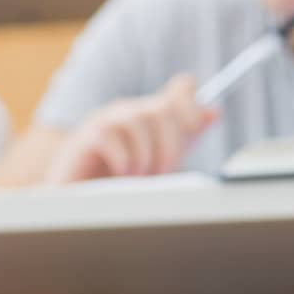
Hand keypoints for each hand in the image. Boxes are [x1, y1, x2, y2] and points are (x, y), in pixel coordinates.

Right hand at [45, 75, 217, 181]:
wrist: (79, 202)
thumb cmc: (119, 184)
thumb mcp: (160, 160)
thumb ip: (184, 136)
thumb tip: (214, 110)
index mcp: (150, 115)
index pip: (181, 90)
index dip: (191, 105)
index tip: (195, 128)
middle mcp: (128, 111)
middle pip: (162, 109)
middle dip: (170, 145)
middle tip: (163, 172)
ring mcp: (105, 120)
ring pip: (138, 120)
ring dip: (145, 155)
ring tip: (138, 177)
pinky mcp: (85, 137)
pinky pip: (110, 136)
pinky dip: (123, 159)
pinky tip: (121, 174)